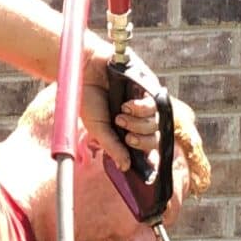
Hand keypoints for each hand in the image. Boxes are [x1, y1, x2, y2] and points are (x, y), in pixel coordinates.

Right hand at [81, 41, 166, 164]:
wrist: (83, 70)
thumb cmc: (89, 98)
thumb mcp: (98, 129)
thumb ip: (113, 147)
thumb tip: (125, 167)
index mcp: (129, 131)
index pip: (147, 150)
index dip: (150, 161)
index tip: (148, 170)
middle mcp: (141, 119)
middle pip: (156, 139)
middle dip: (142, 141)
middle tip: (126, 135)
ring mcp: (146, 103)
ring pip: (157, 123)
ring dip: (140, 124)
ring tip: (121, 115)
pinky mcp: (149, 87)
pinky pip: (157, 104)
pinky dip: (143, 108)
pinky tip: (128, 105)